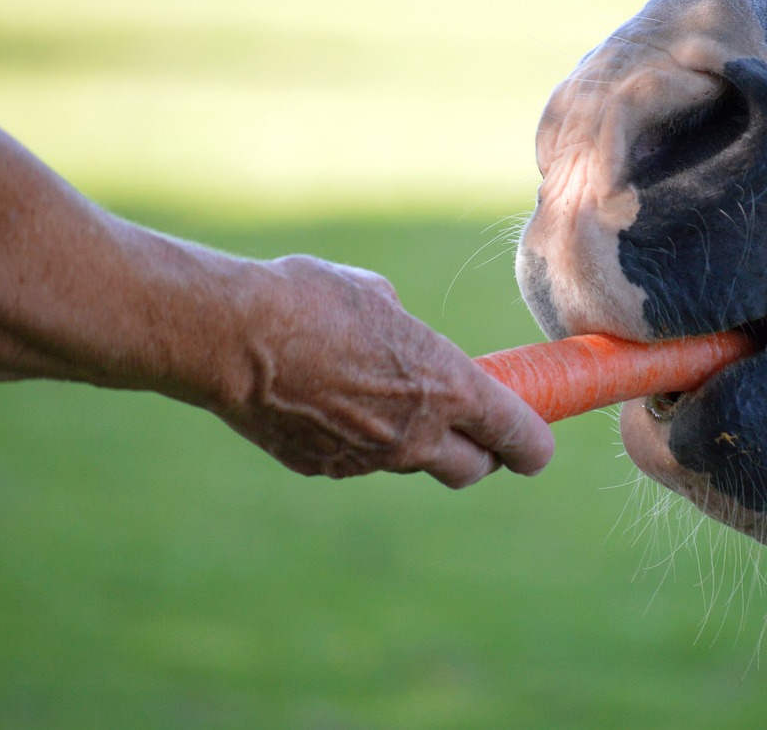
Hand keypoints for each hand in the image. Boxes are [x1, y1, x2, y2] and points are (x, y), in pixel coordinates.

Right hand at [214, 256, 555, 487]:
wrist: (231, 335)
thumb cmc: (310, 299)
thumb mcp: (378, 297)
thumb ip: (407, 331)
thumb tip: (402, 334)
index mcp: (448, 387)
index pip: (520, 437)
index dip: (534, 444)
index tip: (536, 442)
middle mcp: (417, 435)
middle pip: (474, 469)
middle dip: (481, 453)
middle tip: (470, 427)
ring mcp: (370, 459)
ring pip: (413, 464)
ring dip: (413, 441)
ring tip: (378, 395)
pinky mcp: (326, 468)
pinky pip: (359, 460)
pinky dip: (358, 440)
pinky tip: (328, 402)